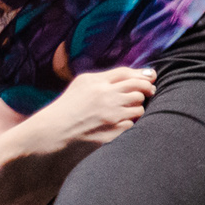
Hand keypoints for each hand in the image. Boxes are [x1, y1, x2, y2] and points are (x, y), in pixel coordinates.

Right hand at [20, 66, 156, 155]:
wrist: (55, 130)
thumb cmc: (69, 106)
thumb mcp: (83, 84)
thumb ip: (107, 78)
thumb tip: (140, 74)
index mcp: (96, 82)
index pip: (127, 73)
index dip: (142, 75)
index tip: (150, 77)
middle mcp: (105, 96)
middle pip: (138, 88)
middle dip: (146, 89)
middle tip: (149, 91)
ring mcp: (110, 115)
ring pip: (139, 107)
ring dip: (137, 107)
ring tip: (128, 109)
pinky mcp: (113, 131)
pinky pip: (132, 123)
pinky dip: (129, 121)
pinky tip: (119, 122)